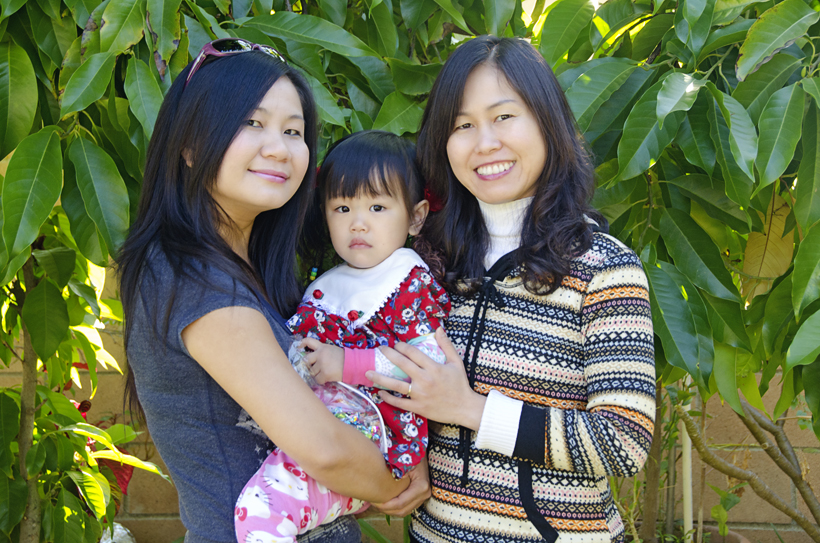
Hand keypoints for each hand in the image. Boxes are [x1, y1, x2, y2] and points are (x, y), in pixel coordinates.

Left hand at [301, 337, 343, 383]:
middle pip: (306, 360)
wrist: (353, 364)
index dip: (302, 344)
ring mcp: (322, 364)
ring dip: (316, 373)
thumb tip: (312, 359)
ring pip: (312, 372)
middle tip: (315, 367)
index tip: (299, 348)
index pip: (309, 341)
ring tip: (324, 373)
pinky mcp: (325, 374)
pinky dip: (321, 380)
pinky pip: (317, 379)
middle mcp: (320, 354)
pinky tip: (327, 378)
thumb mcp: (332, 350)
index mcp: (322, 347)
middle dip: (309, 364)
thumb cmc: (344, 358)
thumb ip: (322, 352)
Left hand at [366, 328, 485, 429]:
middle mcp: (425, 380)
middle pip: (401, 364)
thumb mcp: (456, 362)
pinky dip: (388, 397)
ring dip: (380, 378)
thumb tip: (439, 328)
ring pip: (396, 385)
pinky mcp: (418, 407)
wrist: (464, 408)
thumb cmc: (460, 384)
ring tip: (368, 372)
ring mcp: (420, 394)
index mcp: (434, 368)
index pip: (413, 353)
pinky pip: (399, 402)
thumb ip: (446, 345)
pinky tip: (379, 392)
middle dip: (388, 354)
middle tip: (380, 349)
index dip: (402, 346)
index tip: (396, 344)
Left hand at [370, 457, 430, 516]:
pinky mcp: (419, 498)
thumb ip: (397, 471)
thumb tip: (384, 482)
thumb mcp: (405, 461)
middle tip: (373, 504)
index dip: (386, 505)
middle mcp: (423, 494)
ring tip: (377, 504)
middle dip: (386, 510)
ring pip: (404, 512)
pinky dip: (394, 508)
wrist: (422, 454)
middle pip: (402, 510)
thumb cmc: (412, 456)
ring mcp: (422, 498)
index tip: (374, 502)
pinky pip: (406, 508)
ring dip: (389, 511)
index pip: (401, 502)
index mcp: (421, 486)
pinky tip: (385, 503)